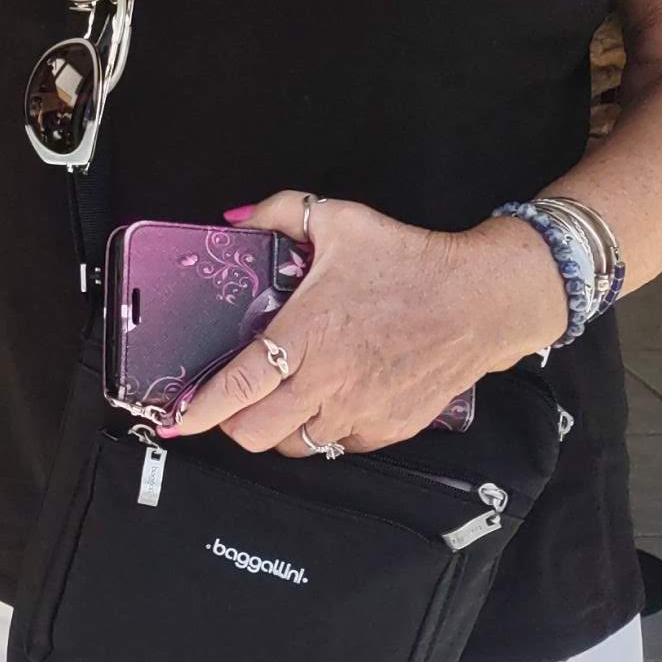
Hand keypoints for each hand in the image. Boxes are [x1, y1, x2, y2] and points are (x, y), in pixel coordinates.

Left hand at [167, 191, 568, 456]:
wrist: (486, 298)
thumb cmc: (412, 260)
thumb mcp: (340, 220)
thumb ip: (279, 214)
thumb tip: (234, 220)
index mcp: (307, 336)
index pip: (238, 387)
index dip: (200, 409)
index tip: (176, 418)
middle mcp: (328, 382)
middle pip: (254, 435)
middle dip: (234, 423)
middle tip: (235, 401)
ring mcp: (359, 412)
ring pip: (295, 447)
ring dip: (279, 429)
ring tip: (284, 398)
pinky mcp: (388, 429)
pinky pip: (338, 446)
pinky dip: (325, 430)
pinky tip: (330, 399)